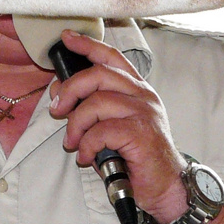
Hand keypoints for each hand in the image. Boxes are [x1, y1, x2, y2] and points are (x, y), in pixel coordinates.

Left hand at [48, 30, 188, 223]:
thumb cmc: (136, 156)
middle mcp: (142, 95)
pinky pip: (102, 131)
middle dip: (70, 90)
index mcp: (136, 89)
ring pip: (97, 103)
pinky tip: (87, 157)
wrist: (166, 186)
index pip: (111, 57)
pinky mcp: (141, 133)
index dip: (87, 45)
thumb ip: (90, 106)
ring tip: (73, 143)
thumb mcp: (110, 125)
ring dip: (76, 125)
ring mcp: (144, 113)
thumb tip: (59, 90)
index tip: (67, 37)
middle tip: (57, 110)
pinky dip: (87, 145)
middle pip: (98, 75)